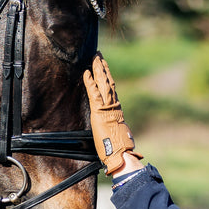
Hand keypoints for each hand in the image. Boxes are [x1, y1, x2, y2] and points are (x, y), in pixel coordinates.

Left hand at [83, 53, 136, 174]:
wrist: (122, 153)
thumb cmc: (120, 149)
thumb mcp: (116, 133)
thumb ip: (114, 128)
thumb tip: (115, 131)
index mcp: (116, 109)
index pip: (112, 89)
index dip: (107, 76)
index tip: (104, 66)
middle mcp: (113, 105)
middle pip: (108, 81)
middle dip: (102, 67)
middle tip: (98, 55)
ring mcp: (107, 107)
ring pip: (103, 83)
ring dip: (98, 69)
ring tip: (94, 58)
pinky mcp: (99, 111)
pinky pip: (93, 94)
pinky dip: (90, 83)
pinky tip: (86, 73)